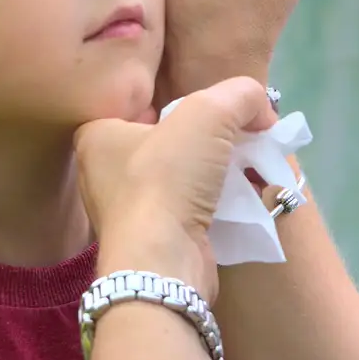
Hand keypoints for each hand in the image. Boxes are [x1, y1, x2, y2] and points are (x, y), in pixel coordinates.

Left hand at [74, 77, 276, 300]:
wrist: (163, 264)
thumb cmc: (167, 179)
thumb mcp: (209, 113)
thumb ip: (240, 95)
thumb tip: (262, 111)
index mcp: (97, 135)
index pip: (144, 104)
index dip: (185, 101)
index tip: (220, 110)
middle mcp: (103, 172)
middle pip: (168, 140)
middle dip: (209, 138)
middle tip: (243, 136)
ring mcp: (126, 211)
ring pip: (181, 176)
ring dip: (216, 171)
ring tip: (250, 166)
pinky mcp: (151, 241)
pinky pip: (188, 208)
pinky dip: (215, 202)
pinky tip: (242, 198)